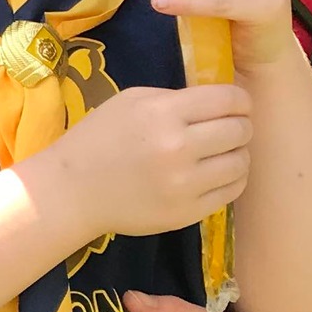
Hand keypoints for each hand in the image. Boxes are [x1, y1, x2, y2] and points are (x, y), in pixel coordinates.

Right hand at [48, 83, 252, 240]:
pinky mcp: (187, 212)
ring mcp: (184, 183)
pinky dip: (230, 180)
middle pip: (240, 131)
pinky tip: (215, 175)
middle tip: (227, 130)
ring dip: (236, 154)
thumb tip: (218, 105)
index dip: (240, 102)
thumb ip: (174, 99)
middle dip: (240, 126)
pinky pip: (231, 192)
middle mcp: (177, 147)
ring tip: (220, 154)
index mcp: (162, 113)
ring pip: (241, 163)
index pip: (228, 100)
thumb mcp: (128, 102)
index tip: (236, 107)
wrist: (71, 191)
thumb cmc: (97, 139)